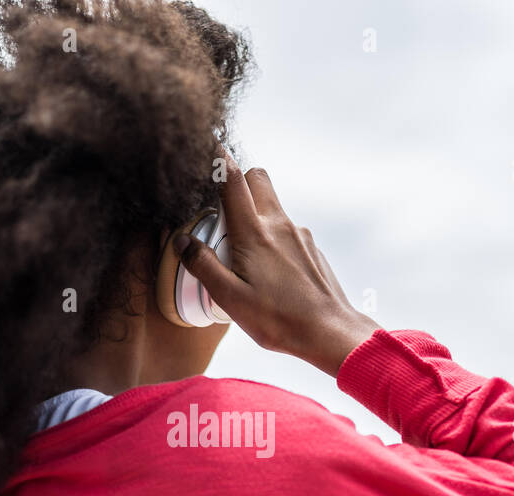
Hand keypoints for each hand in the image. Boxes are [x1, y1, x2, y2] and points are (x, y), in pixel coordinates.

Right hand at [173, 154, 380, 377]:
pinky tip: (269, 271)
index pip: (233, 181)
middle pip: (258, 178)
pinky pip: (286, 230)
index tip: (209, 145)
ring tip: (242, 250)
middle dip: (238, 180)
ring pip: (273, 205)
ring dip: (255, 212)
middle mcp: (279, 225)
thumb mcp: (231, 298)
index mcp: (254, 233)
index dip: (218, 159)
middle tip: (222, 208)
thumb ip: (204, 266)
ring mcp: (299, 235)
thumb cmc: (280, 319)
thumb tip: (183, 242)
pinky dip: (272, 237)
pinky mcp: (311, 249)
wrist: (330, 332)